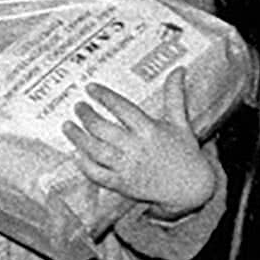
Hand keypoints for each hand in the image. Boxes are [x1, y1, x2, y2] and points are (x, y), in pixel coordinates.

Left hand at [62, 69, 216, 216]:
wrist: (193, 189)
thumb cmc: (185, 153)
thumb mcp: (181, 123)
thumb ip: (175, 96)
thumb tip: (178, 70)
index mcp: (151, 131)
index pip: (122, 109)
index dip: (104, 96)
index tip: (90, 88)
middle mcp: (137, 148)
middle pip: (103, 129)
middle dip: (86, 116)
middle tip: (77, 106)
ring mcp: (128, 168)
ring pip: (95, 151)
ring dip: (78, 137)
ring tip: (67, 126)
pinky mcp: (122, 184)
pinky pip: (97, 174)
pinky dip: (84, 164)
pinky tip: (75, 153)